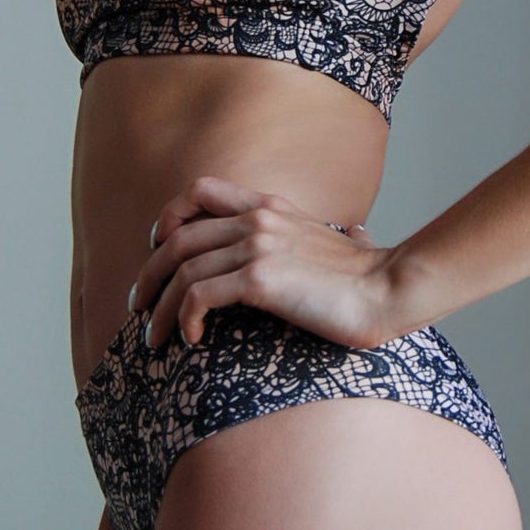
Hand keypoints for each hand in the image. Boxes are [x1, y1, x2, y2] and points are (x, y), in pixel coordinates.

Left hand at [131, 175, 399, 354]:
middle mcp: (258, 218)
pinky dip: (184, 318)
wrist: (389, 290)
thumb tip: (359, 233)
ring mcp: (258, 245)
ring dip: (159, 307)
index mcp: (270, 206)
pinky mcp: (260, 278)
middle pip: (177, 237)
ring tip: (156, 337)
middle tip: (139, 307)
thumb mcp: (344, 243)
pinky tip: (192, 339)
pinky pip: (199, 295)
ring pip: (181, 269)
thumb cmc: (371, 278)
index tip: (157, 250)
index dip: (168, 217)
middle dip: (148, 274)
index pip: (199, 190)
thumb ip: (339, 235)